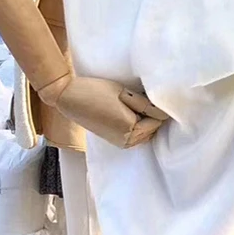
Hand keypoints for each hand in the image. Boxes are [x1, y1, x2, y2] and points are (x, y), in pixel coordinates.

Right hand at [41, 76, 169, 149]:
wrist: (69, 96)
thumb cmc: (96, 91)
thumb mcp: (124, 93)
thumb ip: (145, 104)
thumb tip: (164, 112)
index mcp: (131, 131)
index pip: (157, 120)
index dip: (158, 106)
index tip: (152, 94)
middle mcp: (127, 142)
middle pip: (153, 128)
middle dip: (153, 114)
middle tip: (144, 96)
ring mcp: (120, 143)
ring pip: (145, 132)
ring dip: (146, 119)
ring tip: (136, 101)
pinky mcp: (114, 140)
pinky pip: (136, 134)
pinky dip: (138, 124)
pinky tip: (131, 110)